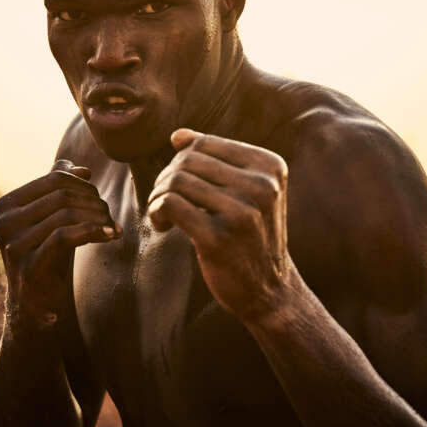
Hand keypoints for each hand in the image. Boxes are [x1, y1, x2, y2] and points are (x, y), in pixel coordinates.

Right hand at [0, 159, 118, 331]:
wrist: (36, 303)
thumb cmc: (46, 254)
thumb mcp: (51, 219)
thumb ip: (59, 191)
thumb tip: (82, 169)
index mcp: (7, 205)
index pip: (55, 178)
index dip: (84, 185)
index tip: (100, 199)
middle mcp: (4, 222)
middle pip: (63, 195)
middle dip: (94, 202)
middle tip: (110, 217)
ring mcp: (13, 245)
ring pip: (67, 215)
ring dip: (98, 218)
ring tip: (112, 228)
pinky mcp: (28, 266)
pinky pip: (65, 237)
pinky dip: (93, 231)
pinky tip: (110, 235)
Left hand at [147, 129, 290, 320]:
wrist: (269, 290)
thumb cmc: (251, 235)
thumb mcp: (247, 192)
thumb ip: (215, 160)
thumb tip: (178, 135)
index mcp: (270, 167)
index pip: (205, 143)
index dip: (183, 160)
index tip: (182, 185)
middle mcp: (261, 186)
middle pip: (188, 160)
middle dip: (167, 178)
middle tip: (167, 202)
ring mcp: (242, 212)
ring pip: (176, 181)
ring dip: (159, 196)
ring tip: (164, 215)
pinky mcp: (218, 238)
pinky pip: (169, 204)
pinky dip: (156, 212)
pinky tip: (164, 226)